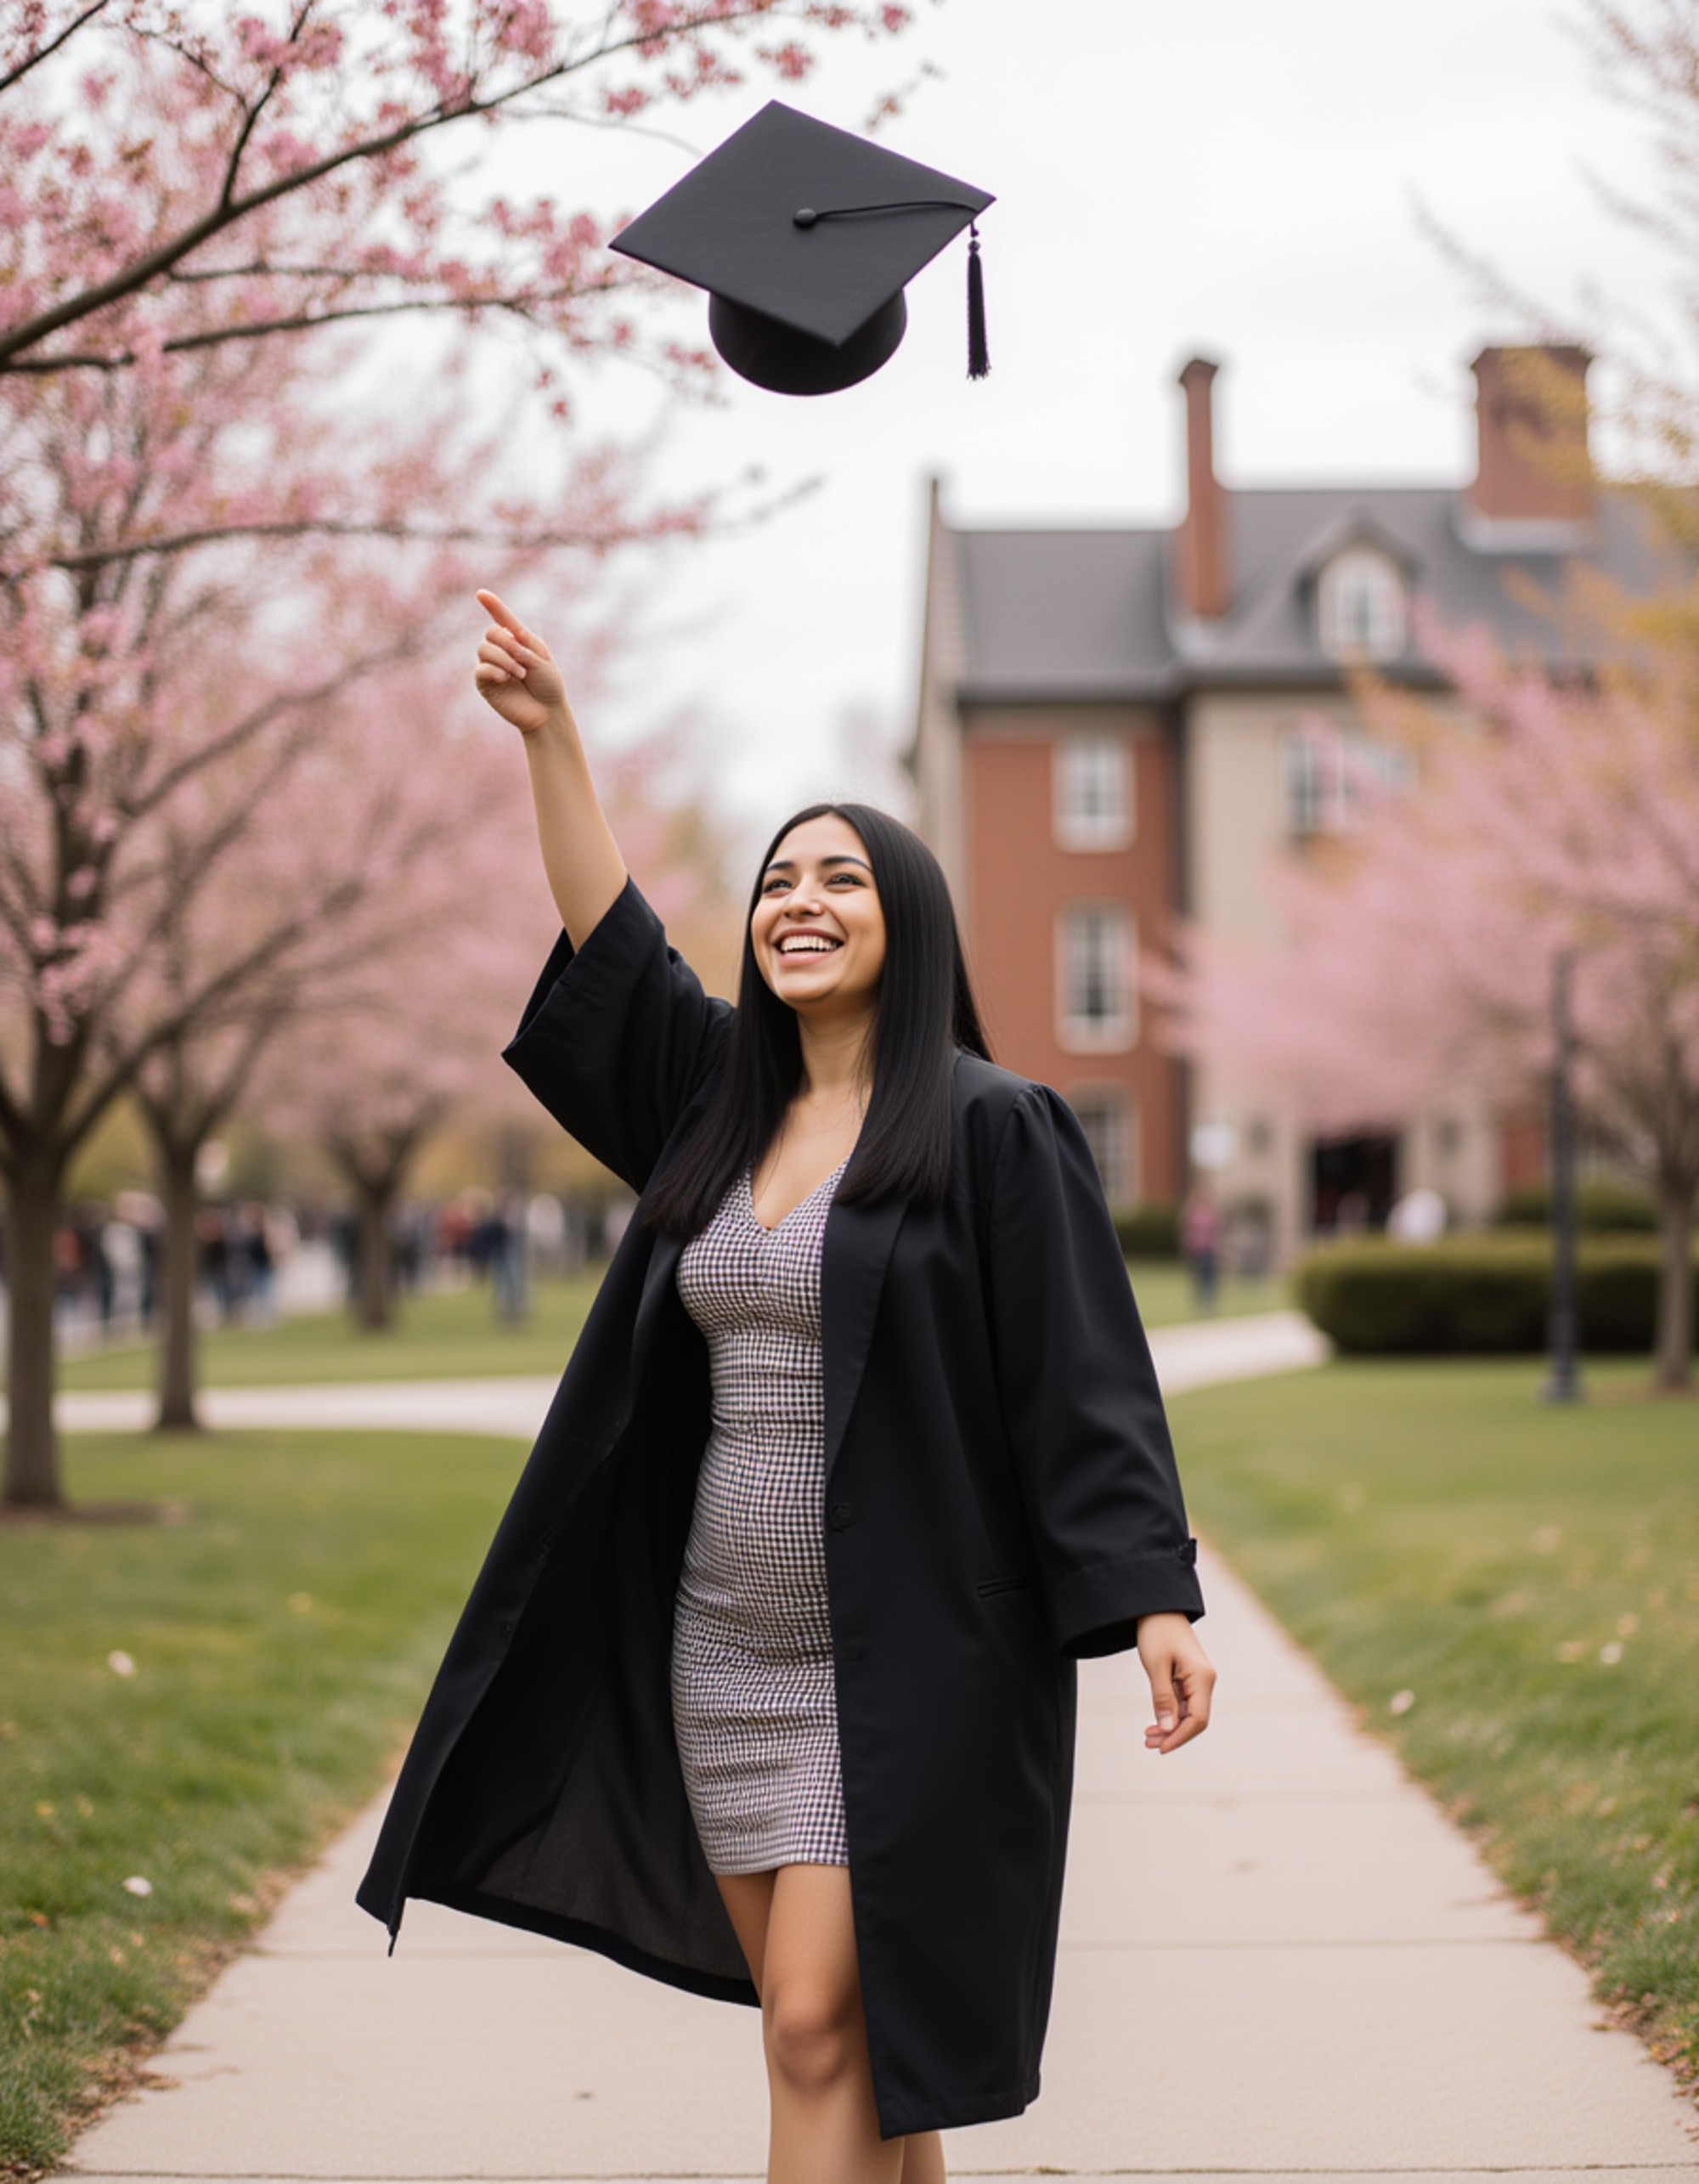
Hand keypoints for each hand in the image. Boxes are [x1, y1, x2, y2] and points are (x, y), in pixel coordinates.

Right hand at [472, 588, 569, 734]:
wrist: (548, 712)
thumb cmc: (549, 685)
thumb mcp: (540, 659)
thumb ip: (521, 645)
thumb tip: (502, 637)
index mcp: (518, 640)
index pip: (502, 619)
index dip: (492, 605)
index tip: (481, 593)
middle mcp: (502, 651)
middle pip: (490, 632)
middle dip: (506, 643)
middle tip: (523, 660)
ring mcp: (492, 667)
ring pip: (483, 649)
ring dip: (504, 659)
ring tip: (520, 674)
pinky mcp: (485, 684)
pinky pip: (480, 669)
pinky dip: (493, 670)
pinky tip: (505, 679)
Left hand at [1137, 1611, 1214, 1755]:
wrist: (1157, 1607)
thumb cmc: (1157, 1632)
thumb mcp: (1156, 1665)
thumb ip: (1162, 1698)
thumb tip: (1168, 1730)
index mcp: (1202, 1678)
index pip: (1198, 1719)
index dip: (1180, 1737)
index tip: (1160, 1748)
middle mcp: (1205, 1681)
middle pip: (1195, 1720)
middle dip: (1174, 1735)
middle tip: (1148, 1744)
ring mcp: (1198, 1680)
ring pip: (1188, 1714)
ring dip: (1170, 1728)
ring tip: (1148, 1738)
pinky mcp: (1188, 1679)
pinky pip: (1183, 1705)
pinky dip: (1170, 1716)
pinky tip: (1155, 1724)